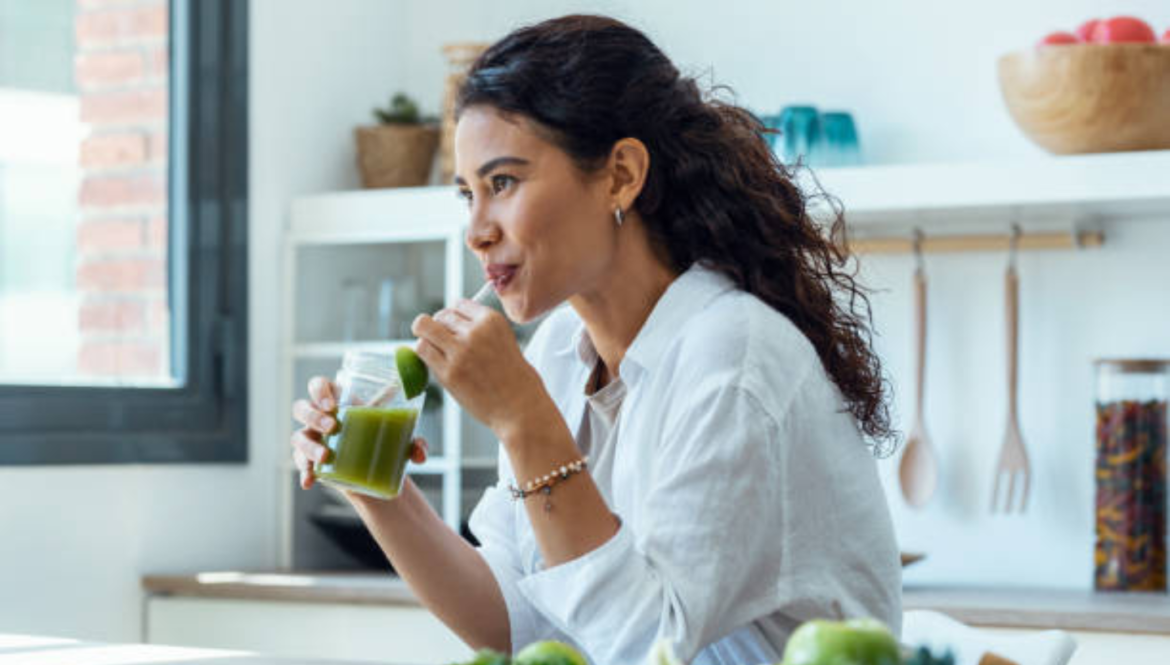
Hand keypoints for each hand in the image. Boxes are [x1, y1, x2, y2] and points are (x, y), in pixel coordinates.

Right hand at [289, 376, 428, 489]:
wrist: (375, 471)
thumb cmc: (383, 441)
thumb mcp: (399, 439)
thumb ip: (414, 443)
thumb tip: (420, 452)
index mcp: (339, 401)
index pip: (318, 385)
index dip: (319, 390)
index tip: (332, 404)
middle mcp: (320, 418)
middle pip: (302, 408)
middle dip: (313, 416)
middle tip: (332, 427)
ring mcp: (312, 439)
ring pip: (298, 436)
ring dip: (308, 445)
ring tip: (325, 455)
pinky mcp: (310, 461)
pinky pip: (300, 464)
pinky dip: (304, 472)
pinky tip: (310, 481)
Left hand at [412, 299, 546, 436]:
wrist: (520, 407)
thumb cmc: (514, 379)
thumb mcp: (504, 341)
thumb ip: (480, 329)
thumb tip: (450, 322)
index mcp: (492, 320)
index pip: (458, 303)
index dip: (454, 317)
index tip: (455, 329)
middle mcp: (475, 331)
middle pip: (440, 315)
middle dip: (439, 327)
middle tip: (444, 344)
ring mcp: (460, 351)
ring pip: (424, 328)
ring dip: (426, 338)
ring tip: (435, 351)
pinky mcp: (448, 372)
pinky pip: (422, 350)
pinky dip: (424, 354)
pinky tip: (434, 363)